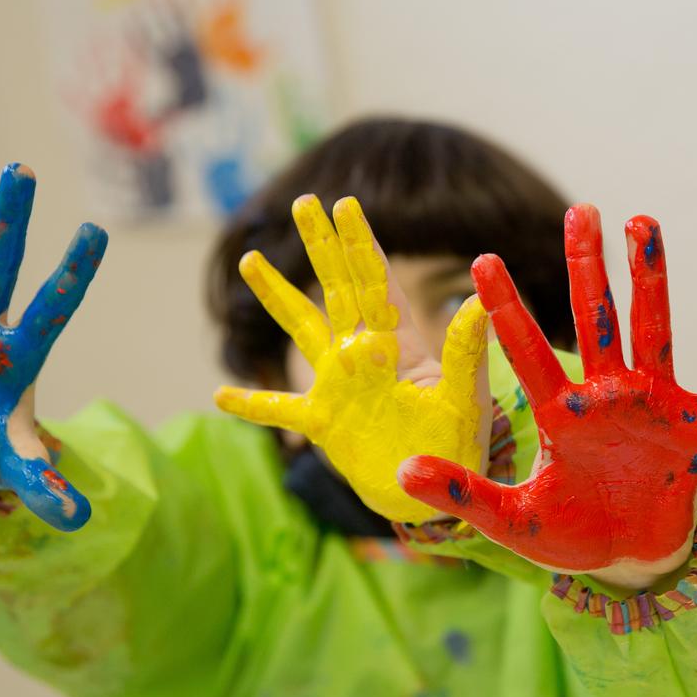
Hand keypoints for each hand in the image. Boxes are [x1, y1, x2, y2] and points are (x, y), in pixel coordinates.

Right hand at [214, 195, 489, 523]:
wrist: (437, 494)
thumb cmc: (459, 445)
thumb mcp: (464, 396)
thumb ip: (465, 350)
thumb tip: (477, 298)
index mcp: (398, 344)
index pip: (375, 283)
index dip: (359, 244)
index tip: (345, 204)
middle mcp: (365, 355)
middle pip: (337, 289)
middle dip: (321, 246)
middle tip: (304, 202)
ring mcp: (339, 385)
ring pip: (301, 329)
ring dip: (277, 295)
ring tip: (251, 259)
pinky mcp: (323, 422)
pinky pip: (279, 407)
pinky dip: (251, 403)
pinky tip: (219, 394)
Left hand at [399, 205, 696, 587]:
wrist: (629, 561)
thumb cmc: (573, 535)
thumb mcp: (511, 522)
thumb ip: (463, 494)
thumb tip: (401, 472)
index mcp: (561, 413)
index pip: (527, 350)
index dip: (506, 309)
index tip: (481, 261)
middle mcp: (608, 395)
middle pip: (595, 318)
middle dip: (586, 266)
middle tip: (579, 208)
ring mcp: (655, 406)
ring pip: (654, 330)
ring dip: (651, 279)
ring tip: (644, 223)